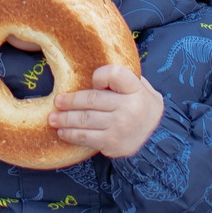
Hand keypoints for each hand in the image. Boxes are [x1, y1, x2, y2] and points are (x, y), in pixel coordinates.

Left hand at [50, 62, 164, 158]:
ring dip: (65, 119)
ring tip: (53, 118)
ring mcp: (119, 127)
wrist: (158, 139)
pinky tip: (63, 133)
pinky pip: (86, 138)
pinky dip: (71, 135)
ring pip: (84, 120)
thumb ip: (124, 78)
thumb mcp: (143, 88)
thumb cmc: (144, 107)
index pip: (113, 74)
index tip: (92, 80)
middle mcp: (128, 108)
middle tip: (57, 102)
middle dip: (70, 101)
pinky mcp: (112, 143)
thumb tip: (94, 68)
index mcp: (136, 89)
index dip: (100, 76)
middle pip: (91, 100)